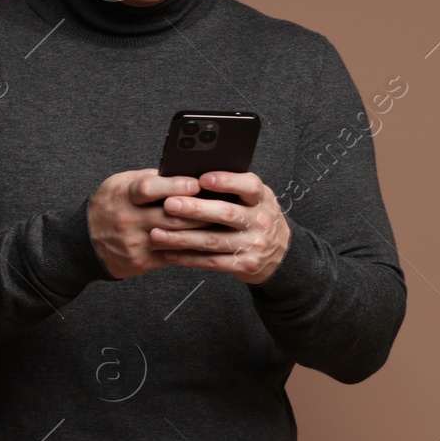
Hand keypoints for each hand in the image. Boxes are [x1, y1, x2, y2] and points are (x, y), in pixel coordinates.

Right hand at [87, 168, 215, 279]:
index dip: (176, 185)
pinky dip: (193, 250)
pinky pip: (173, 256)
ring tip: (222, 224)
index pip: (150, 187)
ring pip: (176, 237)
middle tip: (224, 205)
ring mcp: (135, 243)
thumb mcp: (120, 184)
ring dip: (201, 231)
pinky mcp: (141, 262)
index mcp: (124, 194)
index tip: (197, 183)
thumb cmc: (109, 207)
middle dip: (200, 211)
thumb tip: (180, 171)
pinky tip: (208, 243)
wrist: (83, 244)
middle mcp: (129, 219)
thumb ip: (148, 178)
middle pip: (171, 215)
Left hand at [147, 171, 290, 284]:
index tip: (202, 179)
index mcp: (261, 198)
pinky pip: (212, 262)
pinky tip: (170, 253)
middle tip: (169, 205)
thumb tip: (193, 175)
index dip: (226, 181)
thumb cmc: (256, 217)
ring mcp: (253, 244)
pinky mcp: (244, 264)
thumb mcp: (255, 198)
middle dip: (195, 210)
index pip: (249, 186)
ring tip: (158, 233)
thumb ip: (233, 188)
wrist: (281, 253)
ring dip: (182, 237)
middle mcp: (260, 221)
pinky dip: (188, 258)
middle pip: (226, 214)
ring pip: (213, 241)